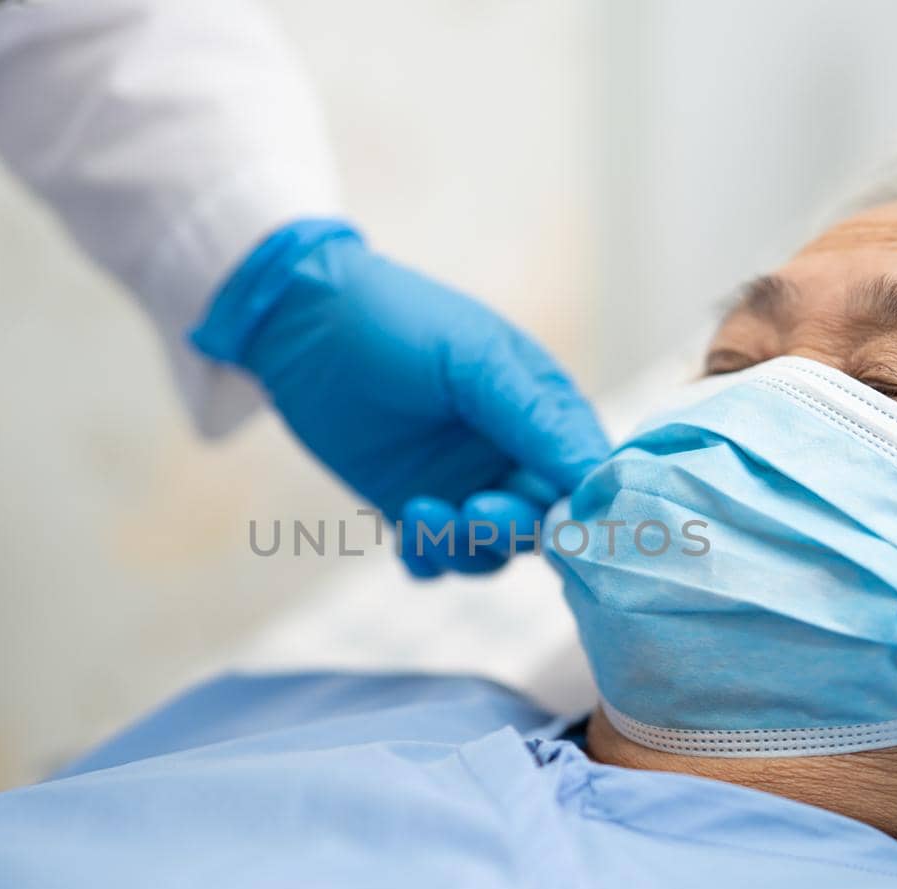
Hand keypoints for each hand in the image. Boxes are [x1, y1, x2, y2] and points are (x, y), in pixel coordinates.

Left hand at [193, 220, 608, 576]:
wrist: (301, 322)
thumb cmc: (397, 321)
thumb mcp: (476, 361)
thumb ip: (536, 419)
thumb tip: (595, 475)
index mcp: (545, 409)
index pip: (585, 474)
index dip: (584, 506)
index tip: (570, 528)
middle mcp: (512, 455)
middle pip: (541, 524)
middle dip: (513, 527)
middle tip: (476, 508)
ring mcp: (463, 484)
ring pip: (491, 550)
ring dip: (464, 545)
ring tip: (420, 511)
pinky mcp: (413, 506)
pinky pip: (437, 559)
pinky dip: (428, 558)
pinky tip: (404, 531)